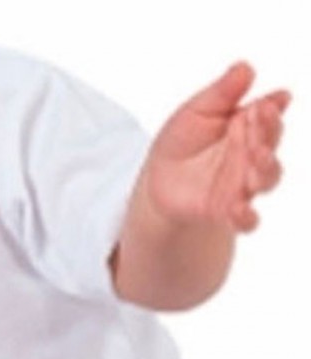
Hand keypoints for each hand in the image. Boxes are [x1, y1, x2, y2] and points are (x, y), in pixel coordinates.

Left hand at [144, 62, 290, 232]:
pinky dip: (247, 217)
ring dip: (267, 168)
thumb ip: (221, 93)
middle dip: (269, 132)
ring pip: (266, 179)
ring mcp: (243, 184)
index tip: (267, 103)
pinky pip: (247, 220)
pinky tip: (239, 210)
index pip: (268, 116)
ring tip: (258, 156)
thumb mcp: (195, 112)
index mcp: (248, 126)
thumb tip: (245, 67)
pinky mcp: (228, 211)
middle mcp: (252, 155)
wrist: (158, 181)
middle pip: (270, 144)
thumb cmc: (182, 141)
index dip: (271, 109)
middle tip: (261, 120)